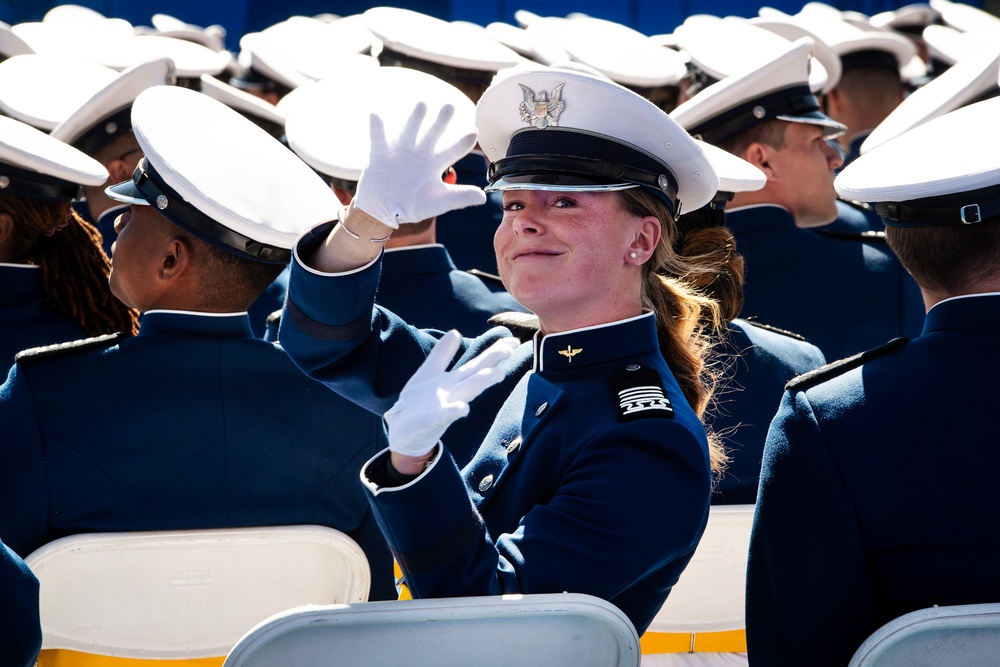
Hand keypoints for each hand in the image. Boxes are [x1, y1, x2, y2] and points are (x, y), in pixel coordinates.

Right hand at [352, 102, 486, 228]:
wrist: (383, 211)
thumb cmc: (412, 206)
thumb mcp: (438, 202)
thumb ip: (459, 198)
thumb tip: (483, 198)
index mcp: (433, 165)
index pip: (451, 152)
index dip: (462, 143)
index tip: (475, 132)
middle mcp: (418, 155)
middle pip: (432, 136)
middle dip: (440, 123)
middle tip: (450, 107)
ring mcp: (400, 154)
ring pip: (409, 133)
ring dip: (415, 120)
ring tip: (422, 104)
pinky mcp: (380, 156)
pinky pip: (378, 141)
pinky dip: (376, 129)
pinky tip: (376, 116)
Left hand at [384, 331, 520, 457]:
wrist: (401, 430)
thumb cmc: (418, 402)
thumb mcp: (429, 372)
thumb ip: (443, 354)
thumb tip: (456, 332)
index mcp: (454, 380)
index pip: (479, 363)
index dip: (495, 351)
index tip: (514, 341)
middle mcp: (455, 391)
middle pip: (477, 373)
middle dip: (492, 361)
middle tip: (510, 349)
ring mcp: (445, 406)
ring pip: (467, 391)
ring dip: (481, 382)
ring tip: (498, 373)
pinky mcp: (432, 419)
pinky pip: (445, 415)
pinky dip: (454, 411)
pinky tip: (463, 408)